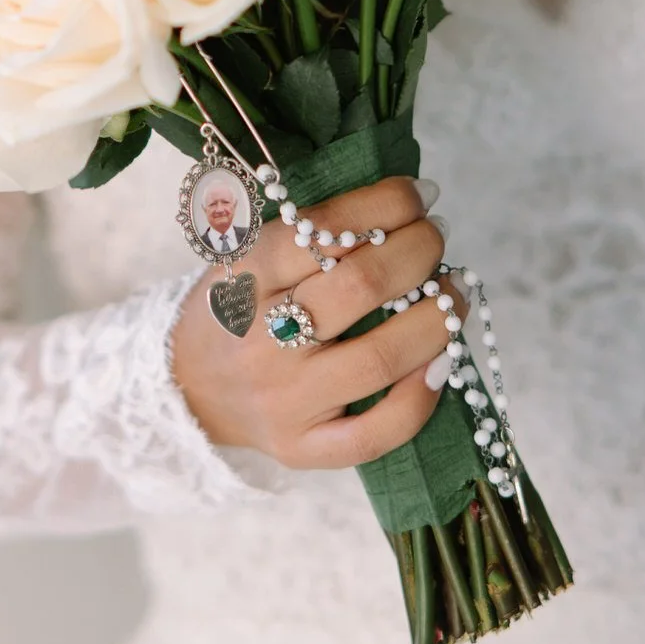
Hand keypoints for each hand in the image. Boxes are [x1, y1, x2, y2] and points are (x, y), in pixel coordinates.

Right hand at [172, 177, 462, 468]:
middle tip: (436, 236)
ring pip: (380, 357)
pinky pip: (376, 432)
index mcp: (244, 277)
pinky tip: (441, 361)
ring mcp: (285, 400)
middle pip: (360, 286)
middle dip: (417, 251)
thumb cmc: (238, 307)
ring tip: (454, 291)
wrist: (190, 389)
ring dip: (436, 316)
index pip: (322, 229)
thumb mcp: (248, 254)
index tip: (418, 194)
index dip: (384, 204)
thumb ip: (309, 232)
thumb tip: (405, 205)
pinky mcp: (303, 448)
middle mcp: (261, 340)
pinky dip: (421, 396)